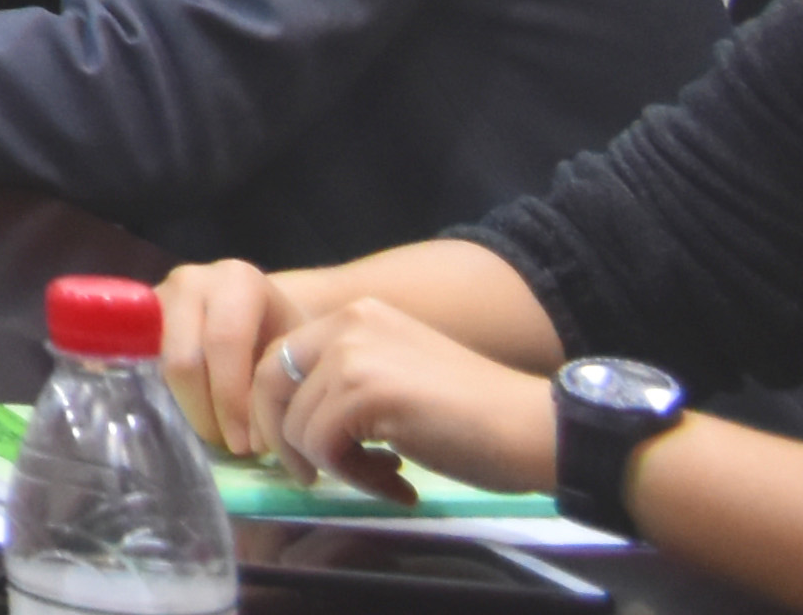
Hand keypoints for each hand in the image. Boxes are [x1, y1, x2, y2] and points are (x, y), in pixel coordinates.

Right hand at [160, 257, 333, 464]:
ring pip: (163, 368)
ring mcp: (161, 297)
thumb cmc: (287, 333)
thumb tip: (253, 441)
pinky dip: (176, 399)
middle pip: (184, 359)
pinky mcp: (143, 320)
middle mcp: (192, 281)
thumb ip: (276, 386)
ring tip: (222, 434)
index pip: (224, 343)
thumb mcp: (293, 353)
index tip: (249, 445)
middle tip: (234, 445)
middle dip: (209, 412)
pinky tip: (202, 417)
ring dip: (192, 410)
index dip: (232, 399)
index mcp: (237, 281)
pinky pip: (150, 369)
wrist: (264, 309)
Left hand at [250, 297, 553, 500]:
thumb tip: (294, 420)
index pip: (278, 358)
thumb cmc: (476, 418)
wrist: (533, 427)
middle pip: (269, 384)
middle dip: (283, 438)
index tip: (300, 451)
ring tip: (383, 480)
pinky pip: (322, 446)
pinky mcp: (365, 392)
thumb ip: (346, 383)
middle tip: (314, 475)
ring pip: (296, 424)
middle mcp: (346, 324)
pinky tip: (397, 486)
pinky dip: (354, 477)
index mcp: (354, 316)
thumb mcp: (396, 378)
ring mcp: (353, 354)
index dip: (277, 411)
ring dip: (334, 466)